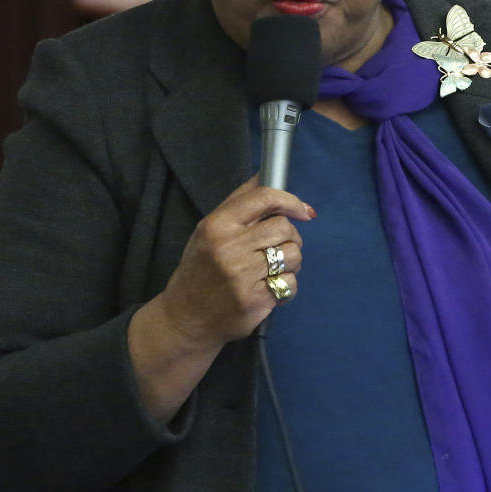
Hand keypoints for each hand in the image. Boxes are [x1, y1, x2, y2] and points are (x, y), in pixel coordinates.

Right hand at [160, 175, 315, 347]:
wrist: (186, 317)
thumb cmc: (201, 269)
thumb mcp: (208, 229)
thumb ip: (238, 202)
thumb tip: (265, 174)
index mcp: (217, 224)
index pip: (264, 198)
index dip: (291, 201)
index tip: (303, 211)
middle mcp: (229, 248)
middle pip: (285, 227)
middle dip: (290, 237)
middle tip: (278, 247)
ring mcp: (242, 275)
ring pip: (293, 254)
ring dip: (292, 262)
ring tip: (274, 268)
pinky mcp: (255, 300)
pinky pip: (291, 283)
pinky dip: (287, 285)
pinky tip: (270, 287)